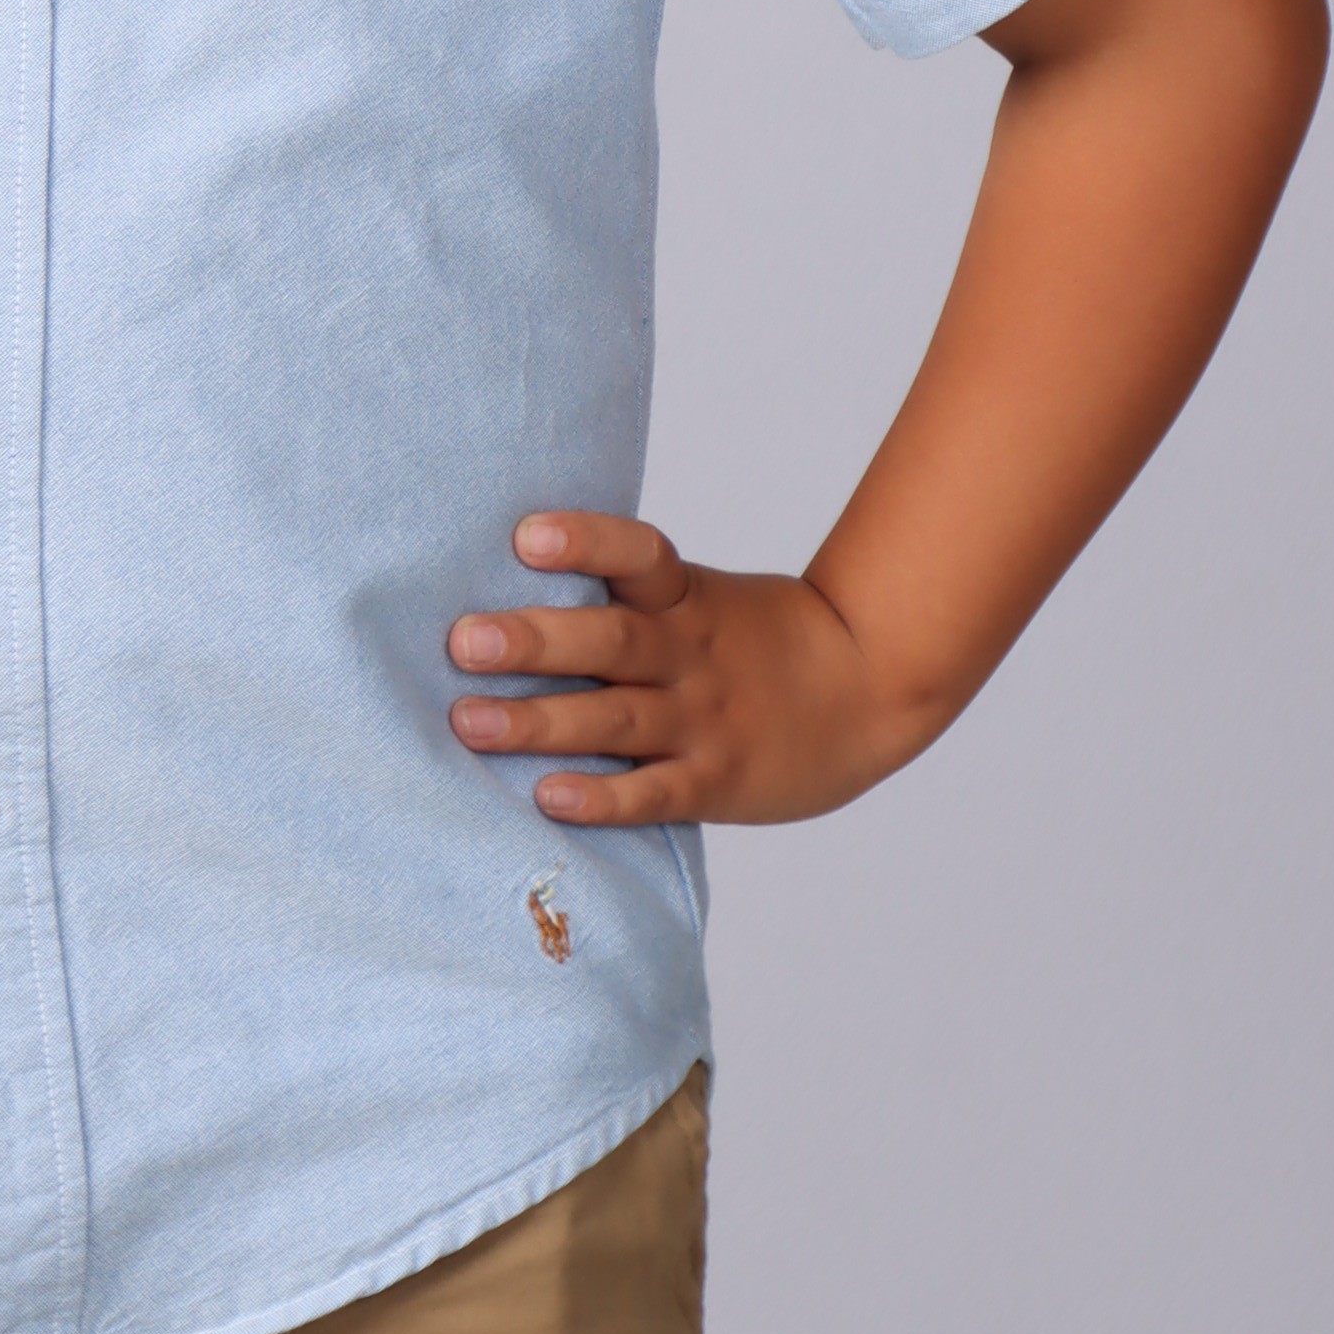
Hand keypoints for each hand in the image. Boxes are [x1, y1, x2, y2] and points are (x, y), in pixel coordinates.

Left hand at [445, 513, 922, 826]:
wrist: (869, 689)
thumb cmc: (756, 640)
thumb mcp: (700, 599)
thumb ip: (625, 596)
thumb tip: (505, 589)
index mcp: (686, 598)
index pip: (639, 555)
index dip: (586, 542)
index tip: (525, 536)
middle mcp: (690, 654)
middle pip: (611, 641)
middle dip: (535, 642)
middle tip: (464, 641)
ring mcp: (704, 720)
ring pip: (616, 720)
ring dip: (539, 722)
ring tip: (469, 722)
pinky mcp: (715, 782)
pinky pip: (654, 792)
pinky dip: (603, 797)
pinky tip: (547, 796)